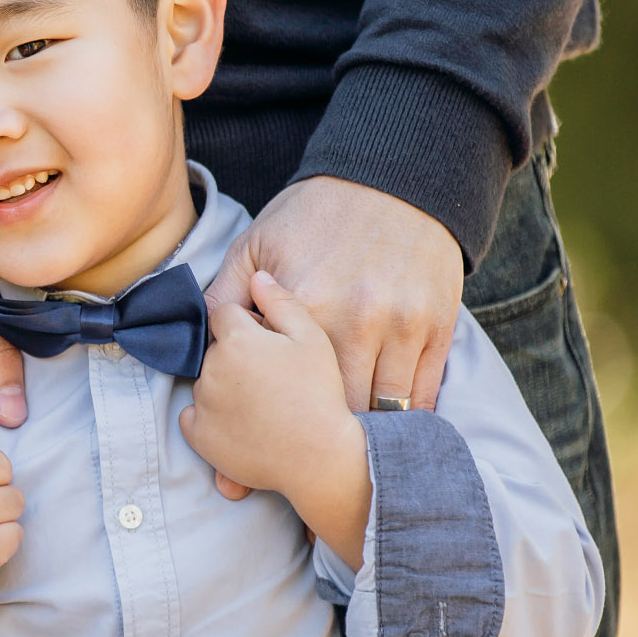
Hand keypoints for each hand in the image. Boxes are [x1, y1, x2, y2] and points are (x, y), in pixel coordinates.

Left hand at [179, 272, 370, 565]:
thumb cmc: (321, 393)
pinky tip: (241, 421)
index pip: (225, 314)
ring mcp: (202, 403)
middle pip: (215, 349)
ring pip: (206, 382)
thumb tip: (259, 277)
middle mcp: (211, 367)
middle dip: (235, 355)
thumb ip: (281, 302)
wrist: (320, 457)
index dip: (246, 324)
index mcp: (237, 338)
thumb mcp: (312, 337)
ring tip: (262, 402)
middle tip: (271, 376)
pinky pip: (193, 417)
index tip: (267, 342)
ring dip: (224, 386)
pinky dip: (210, 418)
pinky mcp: (199, 436)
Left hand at [206, 176, 461, 492]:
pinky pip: (423, 394)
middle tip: (308, 457)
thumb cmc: (315, 215)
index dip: (270, 419)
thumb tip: (199, 349)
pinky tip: (386, 430)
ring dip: (364, 435)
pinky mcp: (438, 326)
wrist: (393, 180)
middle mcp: (356, 319)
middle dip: (319, 436)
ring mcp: (402, 325)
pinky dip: (406, 420)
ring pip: (383, 410)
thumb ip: (226, 296)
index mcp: (305, 302)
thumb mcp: (257, 244)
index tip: (267, 440)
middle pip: (335, 408)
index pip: (281, 384)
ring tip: (347, 449)